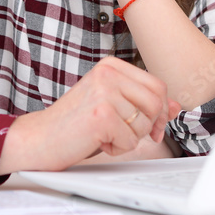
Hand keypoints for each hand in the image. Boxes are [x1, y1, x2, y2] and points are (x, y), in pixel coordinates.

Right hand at [0, 57, 180, 173]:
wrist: (39, 138)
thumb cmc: (75, 124)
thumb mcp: (112, 106)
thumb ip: (142, 102)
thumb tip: (175, 106)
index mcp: (111, 65)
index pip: (158, 85)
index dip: (159, 111)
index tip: (148, 126)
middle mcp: (108, 73)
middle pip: (157, 103)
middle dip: (147, 126)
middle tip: (124, 134)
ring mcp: (104, 92)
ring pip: (145, 123)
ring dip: (129, 138)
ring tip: (104, 134)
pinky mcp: (102, 114)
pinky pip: (131, 141)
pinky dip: (117, 148)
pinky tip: (97, 141)